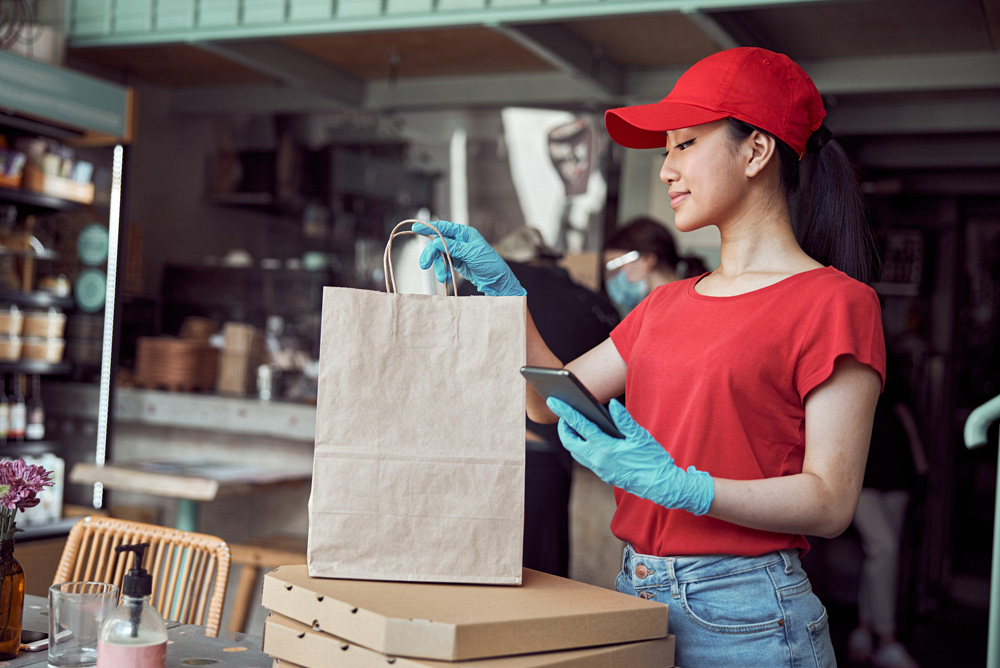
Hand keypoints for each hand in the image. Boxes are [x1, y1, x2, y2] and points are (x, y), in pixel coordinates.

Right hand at [413, 220, 525, 296]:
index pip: (445, 227)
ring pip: (440, 256)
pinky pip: (445, 265)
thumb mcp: (472, 254)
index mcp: (466, 234)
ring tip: (443, 277)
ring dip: (439, 267)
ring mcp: (459, 253)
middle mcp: (461, 242)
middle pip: (439, 243)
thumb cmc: (492, 266)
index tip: (417, 227)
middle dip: (431, 254)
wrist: (499, 284)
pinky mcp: (458, 264)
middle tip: (424, 264)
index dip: (430, 227)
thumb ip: (454, 247)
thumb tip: (437, 242)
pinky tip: (447, 277)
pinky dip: (444, 271)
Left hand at [547, 397, 713, 514]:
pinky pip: (585, 459)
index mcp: (606, 448)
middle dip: (563, 427)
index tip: (553, 401)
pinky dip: (581, 447)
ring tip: (572, 424)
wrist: (661, 485)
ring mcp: (600, 469)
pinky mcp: (604, 474)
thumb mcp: (640, 436)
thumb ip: (624, 419)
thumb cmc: (653, 459)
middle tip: (563, 414)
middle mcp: (598, 461)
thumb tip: (611, 404)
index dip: (565, 412)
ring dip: (571, 438)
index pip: (580, 426)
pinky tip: (587, 439)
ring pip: (576, 452)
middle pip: (570, 442)